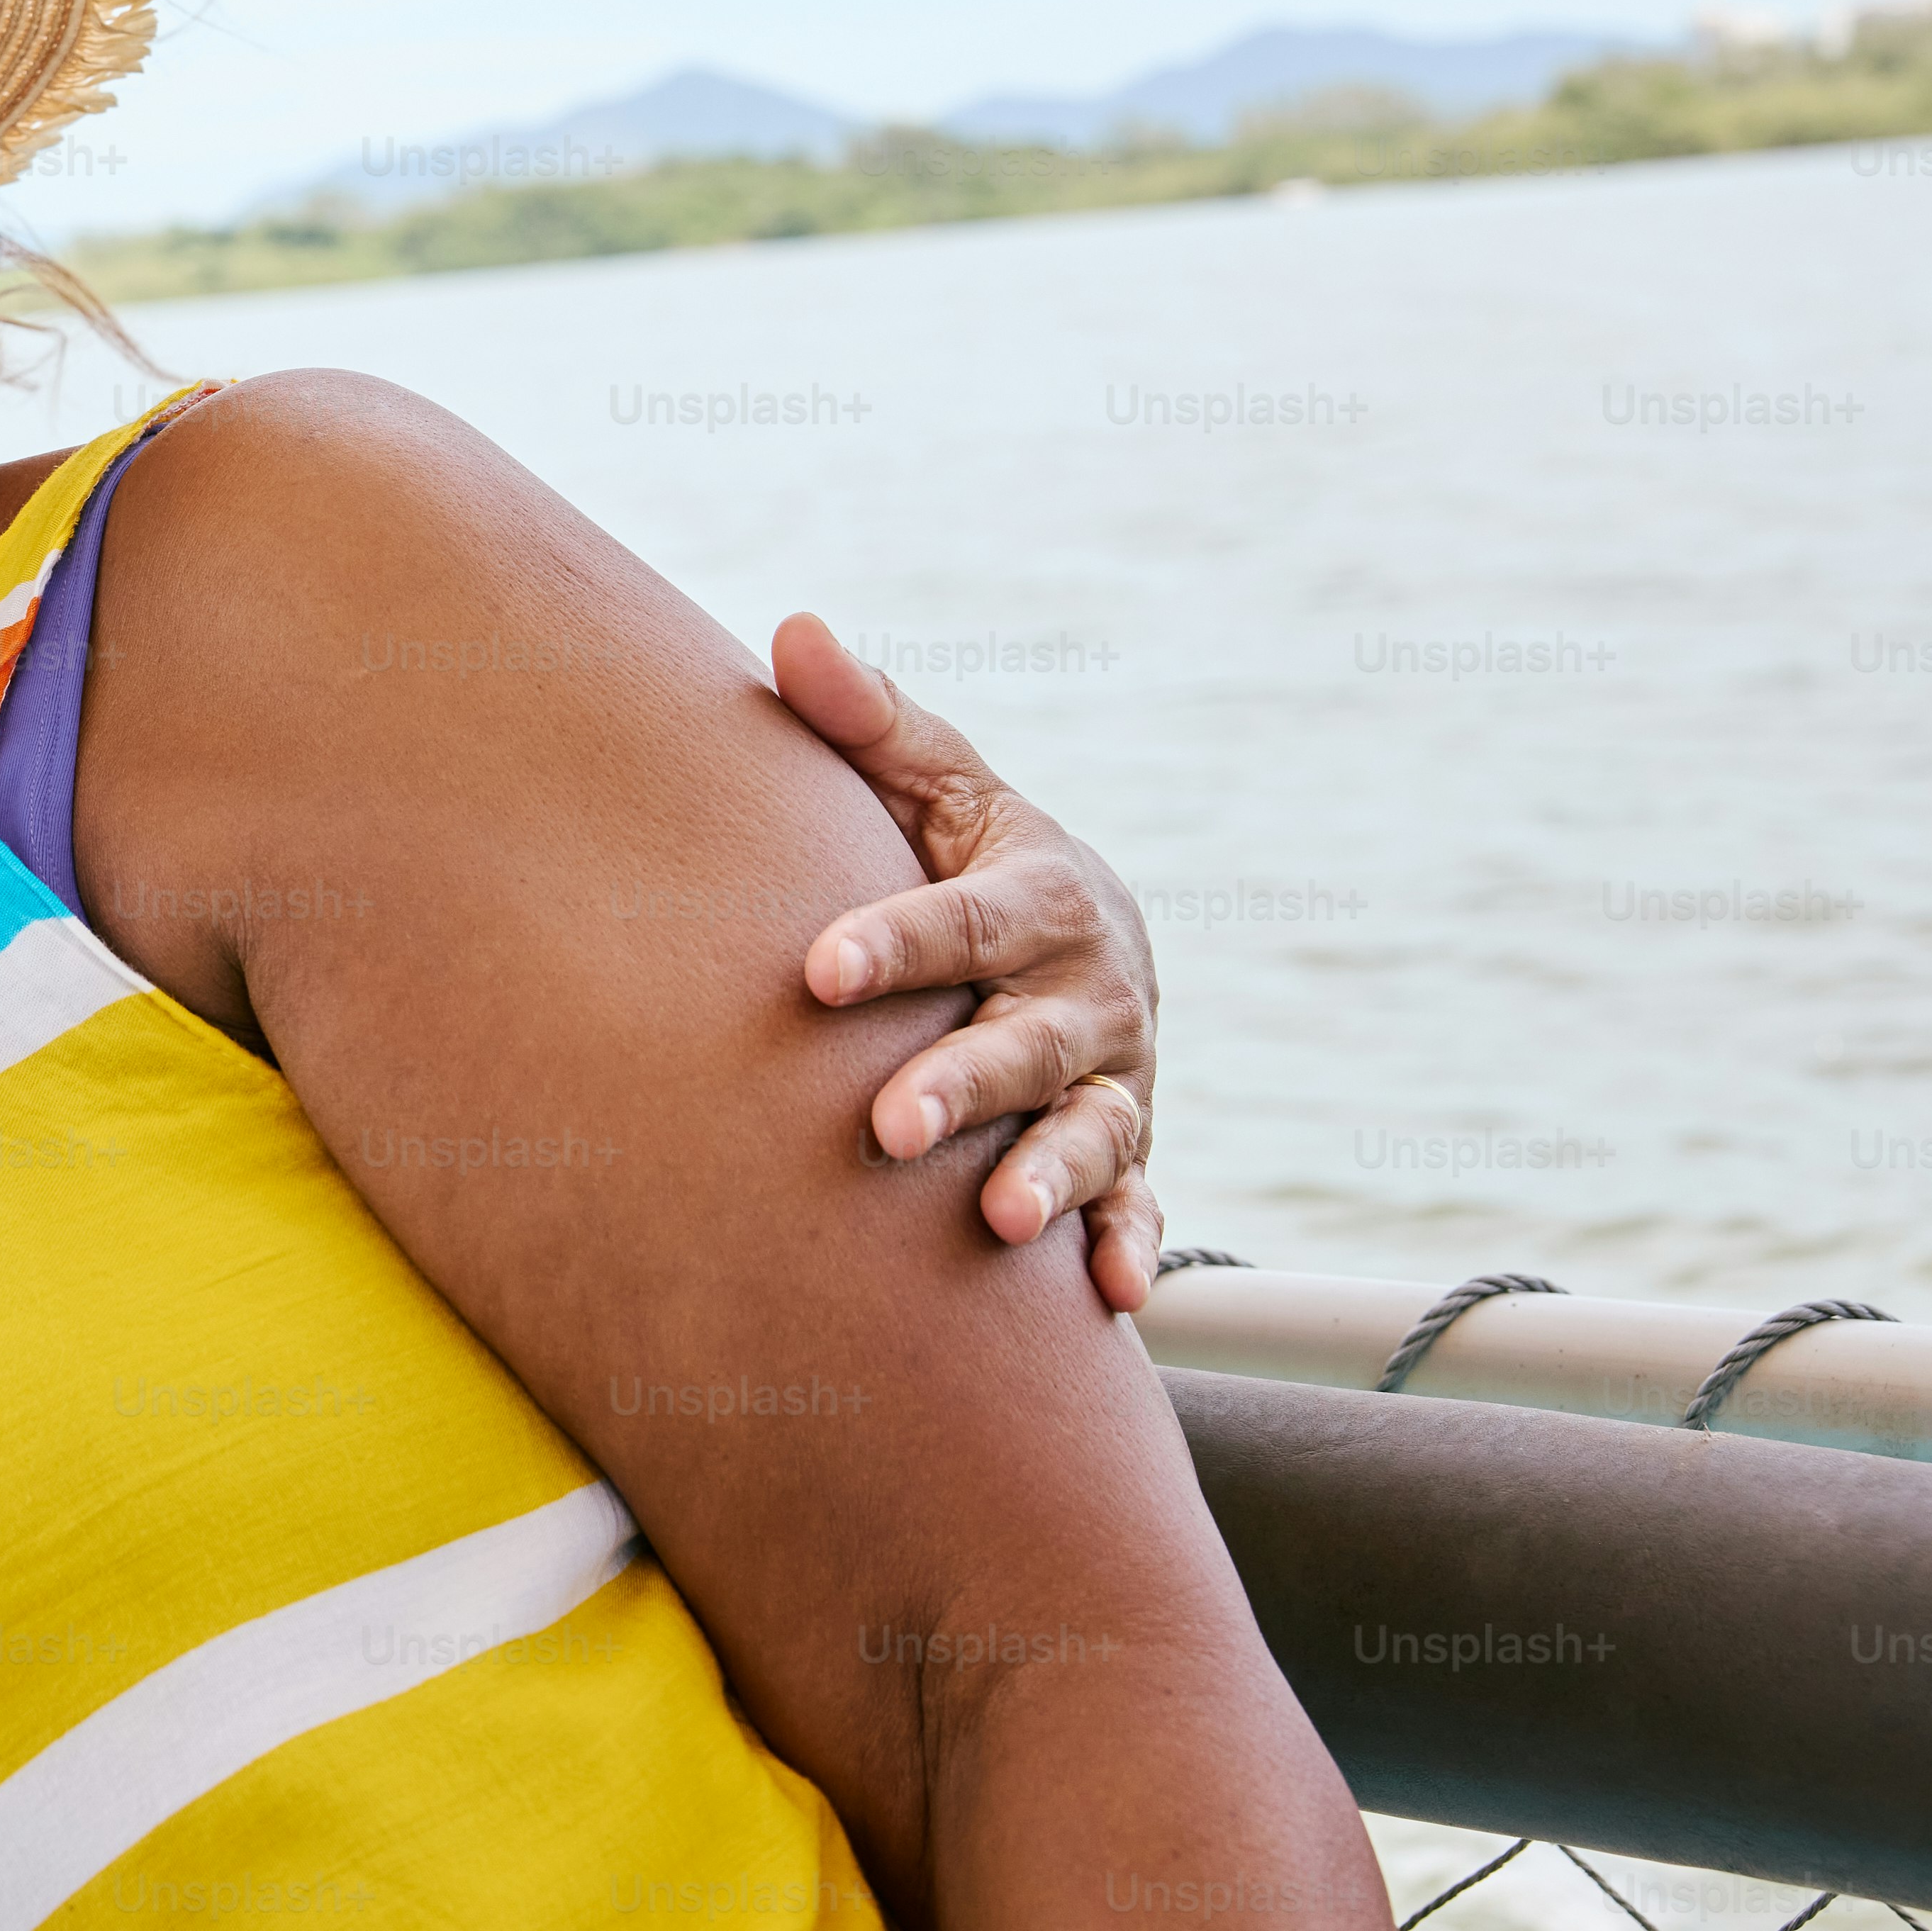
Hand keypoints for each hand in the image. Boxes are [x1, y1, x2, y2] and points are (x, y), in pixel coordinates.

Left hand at [771, 614, 1164, 1311]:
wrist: (1073, 938)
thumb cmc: (962, 854)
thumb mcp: (929, 786)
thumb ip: (867, 722)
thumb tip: (792, 630)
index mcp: (1042, 894)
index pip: (963, 920)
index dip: (893, 943)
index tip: (815, 972)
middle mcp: (1093, 990)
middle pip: (1026, 1041)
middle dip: (961, 1082)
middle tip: (887, 1125)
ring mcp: (1116, 1077)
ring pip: (1092, 1132)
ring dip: (1051, 1177)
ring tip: (998, 1223)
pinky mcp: (1130, 1152)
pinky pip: (1140, 1205)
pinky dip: (1130, 1249)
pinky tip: (1109, 1300)